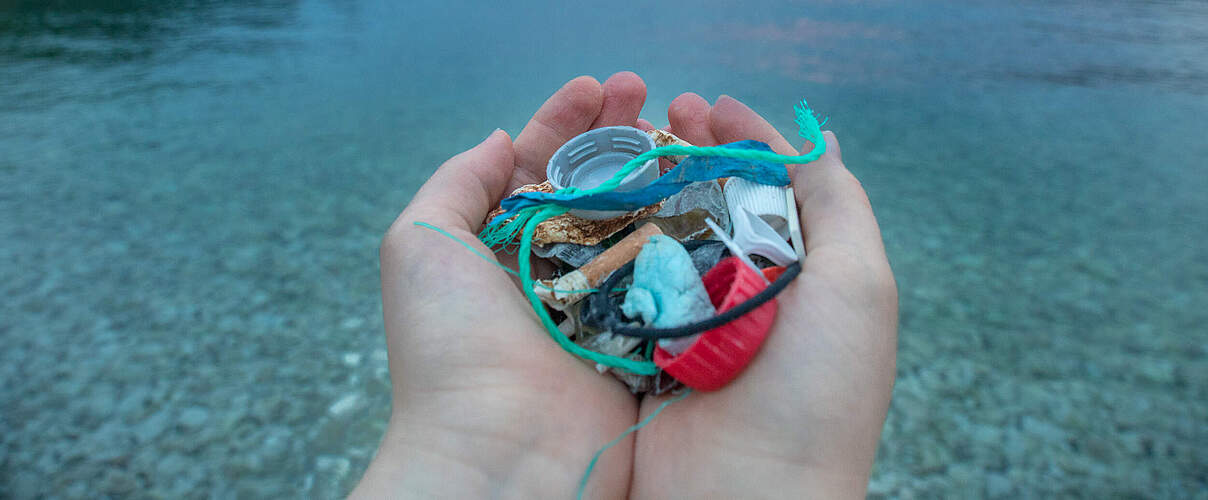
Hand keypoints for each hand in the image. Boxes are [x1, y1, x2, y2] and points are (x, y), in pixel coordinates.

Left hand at [351, 73, 649, 498]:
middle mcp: (552, 270)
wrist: (498, 448)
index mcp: (499, 248)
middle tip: (650, 92)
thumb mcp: (420, 245)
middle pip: (595, 185)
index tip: (598, 86)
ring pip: (638, 220)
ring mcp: (602, 301)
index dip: (566, 122)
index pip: (537, 168)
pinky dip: (690, 230)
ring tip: (683, 126)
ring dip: (660, 170)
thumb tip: (503, 141)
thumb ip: (458, 184)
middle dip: (620, 134)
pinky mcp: (643, 334)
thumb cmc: (449, 345)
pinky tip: (705, 187)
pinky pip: (671, 273)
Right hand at [629, 95, 897, 498]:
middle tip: (658, 110)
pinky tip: (592, 205)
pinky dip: (608, 242)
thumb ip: (839, 207)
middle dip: (687, 150)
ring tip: (621, 145)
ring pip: (664, 234)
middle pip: (712, 201)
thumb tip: (820, 141)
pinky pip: (622, 282)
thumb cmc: (818, 390)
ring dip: (643, 186)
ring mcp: (691, 321)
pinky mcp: (642, 349)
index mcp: (801, 276)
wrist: (749, 496)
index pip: (771, 187)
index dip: (742, 138)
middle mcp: (746, 294)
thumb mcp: (857, 286)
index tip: (709, 105)